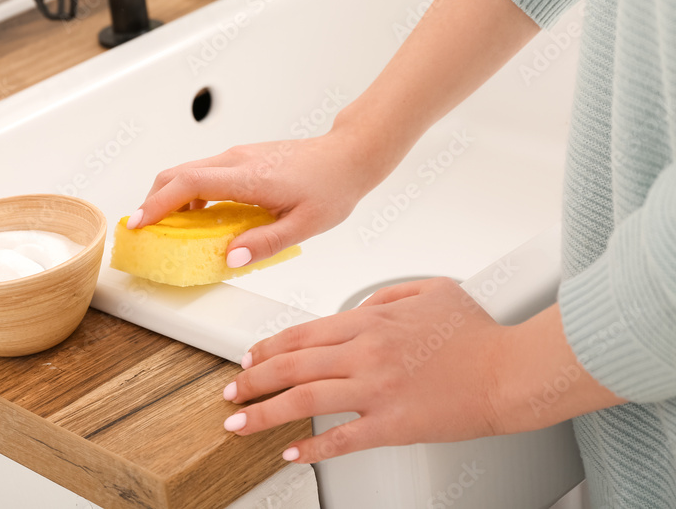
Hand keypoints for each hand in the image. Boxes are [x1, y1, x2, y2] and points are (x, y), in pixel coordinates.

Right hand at [127, 120, 393, 265]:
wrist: (349, 156)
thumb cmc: (331, 186)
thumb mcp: (304, 224)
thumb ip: (265, 242)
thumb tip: (229, 257)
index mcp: (248, 177)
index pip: (187, 183)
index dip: (157, 204)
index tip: (138, 223)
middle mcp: (236, 160)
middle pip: (176, 173)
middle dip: (153, 201)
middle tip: (144, 230)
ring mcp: (237, 156)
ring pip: (188, 171)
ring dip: (170, 197)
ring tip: (169, 229)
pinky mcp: (242, 158)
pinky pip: (203, 172)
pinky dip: (188, 192)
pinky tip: (198, 215)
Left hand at [221, 278, 505, 462]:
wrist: (512, 370)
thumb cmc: (478, 332)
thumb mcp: (430, 290)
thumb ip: (387, 294)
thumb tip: (359, 306)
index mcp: (370, 321)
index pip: (301, 333)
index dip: (267, 347)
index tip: (248, 357)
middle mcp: (366, 353)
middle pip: (291, 365)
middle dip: (252, 379)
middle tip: (230, 391)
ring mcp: (377, 389)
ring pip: (304, 398)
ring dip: (264, 412)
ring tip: (239, 423)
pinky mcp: (394, 424)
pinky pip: (342, 438)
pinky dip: (312, 447)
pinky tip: (291, 451)